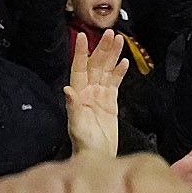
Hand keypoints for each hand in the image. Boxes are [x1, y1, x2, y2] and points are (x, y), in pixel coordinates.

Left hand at [66, 29, 128, 158]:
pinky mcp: (110, 103)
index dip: (80, 52)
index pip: (79, 68)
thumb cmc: (85, 146)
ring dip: (112, 56)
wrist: (98, 159)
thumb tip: (67, 90)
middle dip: (102, 49)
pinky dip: (119, 72)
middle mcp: (88, 93)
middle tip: (110, 33)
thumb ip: (73, 108)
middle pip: (95, 65)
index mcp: (78, 95)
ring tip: (119, 40)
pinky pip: (115, 83)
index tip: (83, 36)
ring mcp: (99, 97)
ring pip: (106, 71)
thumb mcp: (78, 127)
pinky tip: (124, 62)